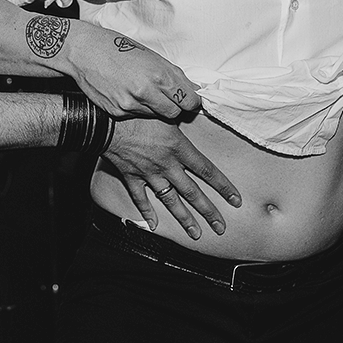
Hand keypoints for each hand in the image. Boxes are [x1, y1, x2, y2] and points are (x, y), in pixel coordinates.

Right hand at [63, 24, 201, 119]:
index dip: (190, 101)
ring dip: (154, 107)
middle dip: (174, 107)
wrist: (83, 52)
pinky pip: (136, 115)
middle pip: (174, 113)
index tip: (188, 99)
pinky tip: (126, 93)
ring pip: (155, 115)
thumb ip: (172, 74)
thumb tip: (190, 89)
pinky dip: (136, 108)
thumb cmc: (116, 48)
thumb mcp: (150, 56)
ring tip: (141, 90)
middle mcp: (146, 92)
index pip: (189, 101)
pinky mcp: (117, 111)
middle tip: (166, 97)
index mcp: (159, 74)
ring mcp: (130, 104)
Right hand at [102, 117, 241, 238]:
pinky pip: (141, 198)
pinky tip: (154, 225)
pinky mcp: (132, 177)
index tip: (235, 200)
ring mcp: (149, 174)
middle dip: (208, 211)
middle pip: (192, 192)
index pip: (207, 171)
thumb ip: (182, 116)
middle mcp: (167, 165)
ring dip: (184, 218)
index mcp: (179, 149)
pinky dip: (147, 212)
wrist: (107, 123)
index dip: (223, 187)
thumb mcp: (166, 112)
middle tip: (220, 227)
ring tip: (196, 233)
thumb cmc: (136, 113)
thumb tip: (195, 109)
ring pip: (171, 201)